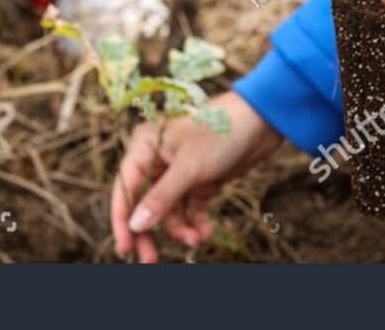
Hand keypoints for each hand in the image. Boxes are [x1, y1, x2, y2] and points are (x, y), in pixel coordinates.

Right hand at [111, 91, 282, 261]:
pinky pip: (190, 208)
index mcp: (145, 146)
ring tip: (197, 240)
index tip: (125, 249)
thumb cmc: (220, 133)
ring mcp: (179, 171)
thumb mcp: (188, 168)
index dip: (122, 219)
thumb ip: (160, 199)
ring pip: (169, 210)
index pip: (124, 188)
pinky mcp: (199, 180)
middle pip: (144, 203)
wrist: (262, 121)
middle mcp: (157, 158)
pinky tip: (205, 233)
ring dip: (180, 228)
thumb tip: (135, 226)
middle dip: (150, 231)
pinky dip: (195, 222)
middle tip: (150, 261)